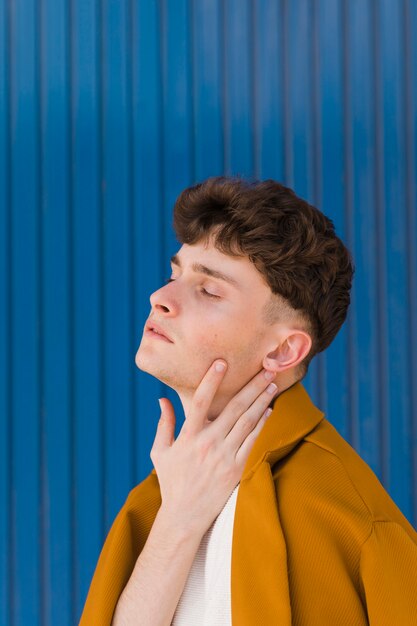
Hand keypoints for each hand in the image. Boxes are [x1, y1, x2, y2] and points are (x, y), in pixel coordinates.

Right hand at [149, 361, 277, 535]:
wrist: (185, 516)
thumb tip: (162, 399)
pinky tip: (269, 411)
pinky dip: (262, 425)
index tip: (221, 363)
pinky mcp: (236, 469)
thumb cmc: (171, 482)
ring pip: (247, 422)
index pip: (199, 401)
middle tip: (266, 369)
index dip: (210, 381)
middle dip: (251, 386)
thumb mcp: (160, 452)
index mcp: (188, 437)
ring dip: (262, 401)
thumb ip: (164, 424)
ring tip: (272, 385)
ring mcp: (224, 457)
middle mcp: (208, 444)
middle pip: (234, 408)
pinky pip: (252, 442)